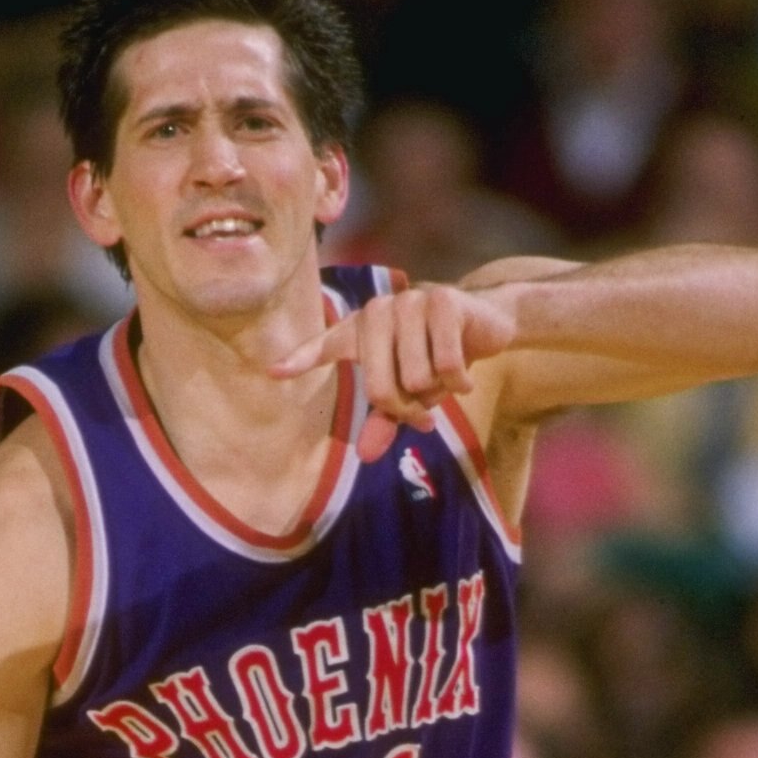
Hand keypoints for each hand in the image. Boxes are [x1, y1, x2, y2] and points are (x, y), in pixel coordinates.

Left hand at [272, 282, 519, 438]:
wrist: (485, 325)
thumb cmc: (436, 358)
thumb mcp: (409, 392)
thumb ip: (385, 419)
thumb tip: (366, 455)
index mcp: (361, 331)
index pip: (326, 346)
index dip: (301, 359)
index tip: (273, 371)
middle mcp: (378, 312)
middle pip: (381, 388)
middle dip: (407, 409)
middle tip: (425, 411)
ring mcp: (410, 302)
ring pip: (416, 378)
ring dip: (438, 393)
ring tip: (447, 381)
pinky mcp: (443, 301)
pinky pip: (445, 365)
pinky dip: (460, 383)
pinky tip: (466, 378)